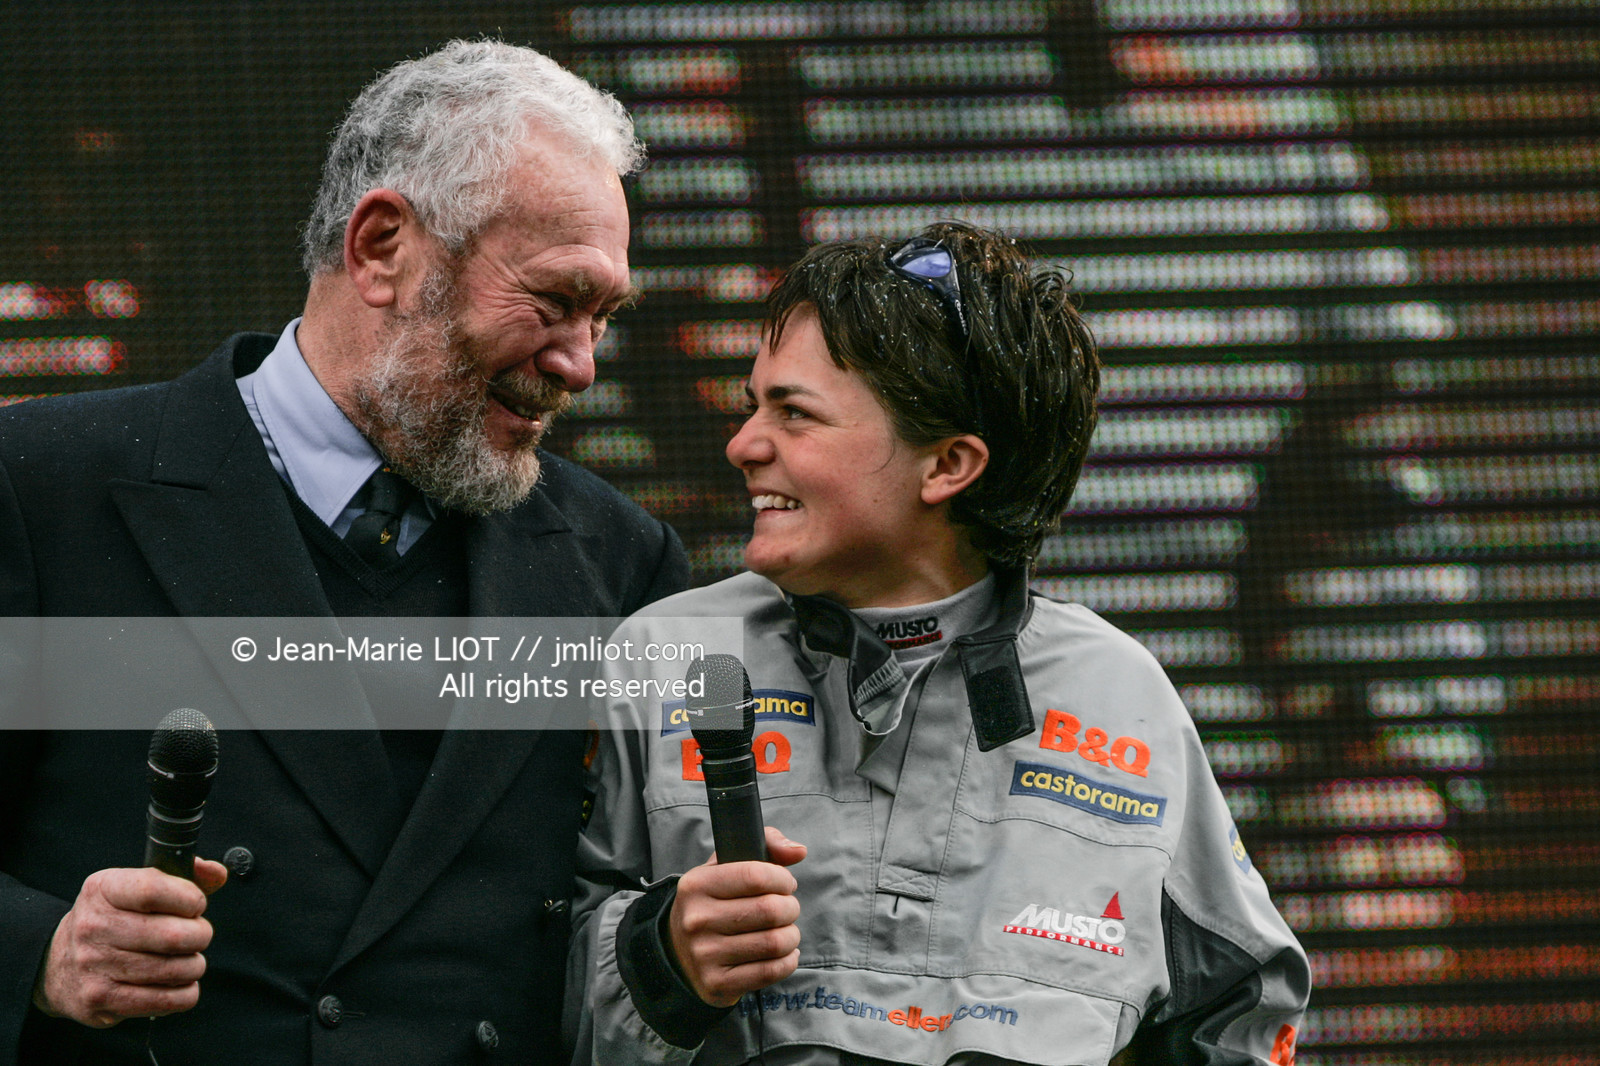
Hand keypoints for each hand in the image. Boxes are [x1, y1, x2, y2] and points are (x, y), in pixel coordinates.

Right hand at [32, 858, 227, 1027]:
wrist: (59, 965)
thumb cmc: (116, 919)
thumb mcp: (138, 886)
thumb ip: (184, 875)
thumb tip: (217, 873)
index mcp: (103, 889)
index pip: (154, 889)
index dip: (189, 898)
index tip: (197, 905)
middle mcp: (93, 926)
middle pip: (173, 935)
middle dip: (200, 935)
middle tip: (198, 936)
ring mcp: (94, 965)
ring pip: (175, 969)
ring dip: (194, 965)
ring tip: (187, 960)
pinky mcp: (100, 1000)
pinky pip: (166, 1000)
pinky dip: (185, 993)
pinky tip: (179, 984)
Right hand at [668, 826, 805, 1006]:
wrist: (679, 952)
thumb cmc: (715, 902)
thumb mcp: (726, 866)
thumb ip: (766, 846)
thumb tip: (799, 851)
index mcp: (697, 884)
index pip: (755, 875)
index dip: (782, 878)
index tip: (785, 883)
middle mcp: (696, 919)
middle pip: (770, 910)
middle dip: (791, 907)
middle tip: (787, 908)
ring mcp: (704, 955)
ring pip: (774, 942)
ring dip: (791, 935)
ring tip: (786, 931)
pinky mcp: (717, 983)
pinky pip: (770, 971)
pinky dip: (788, 961)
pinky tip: (784, 953)